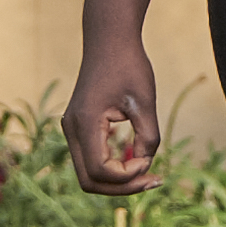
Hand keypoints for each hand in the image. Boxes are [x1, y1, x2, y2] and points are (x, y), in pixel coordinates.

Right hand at [68, 43, 163, 194]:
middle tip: (153, 180)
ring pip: (89, 174)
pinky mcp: (80, 127)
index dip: (128, 175)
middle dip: (122, 187)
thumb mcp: (145, 102)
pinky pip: (92, 159)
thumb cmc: (129, 66)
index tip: (149, 158)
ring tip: (148, 171)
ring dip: (118, 179)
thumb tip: (145, 164)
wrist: (109, 39)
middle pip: (90, 181)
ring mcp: (72, 130)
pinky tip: (136, 158)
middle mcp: (72, 130)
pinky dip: (113, 166)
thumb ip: (148, 137)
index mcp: (85, 123)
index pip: (100, 171)